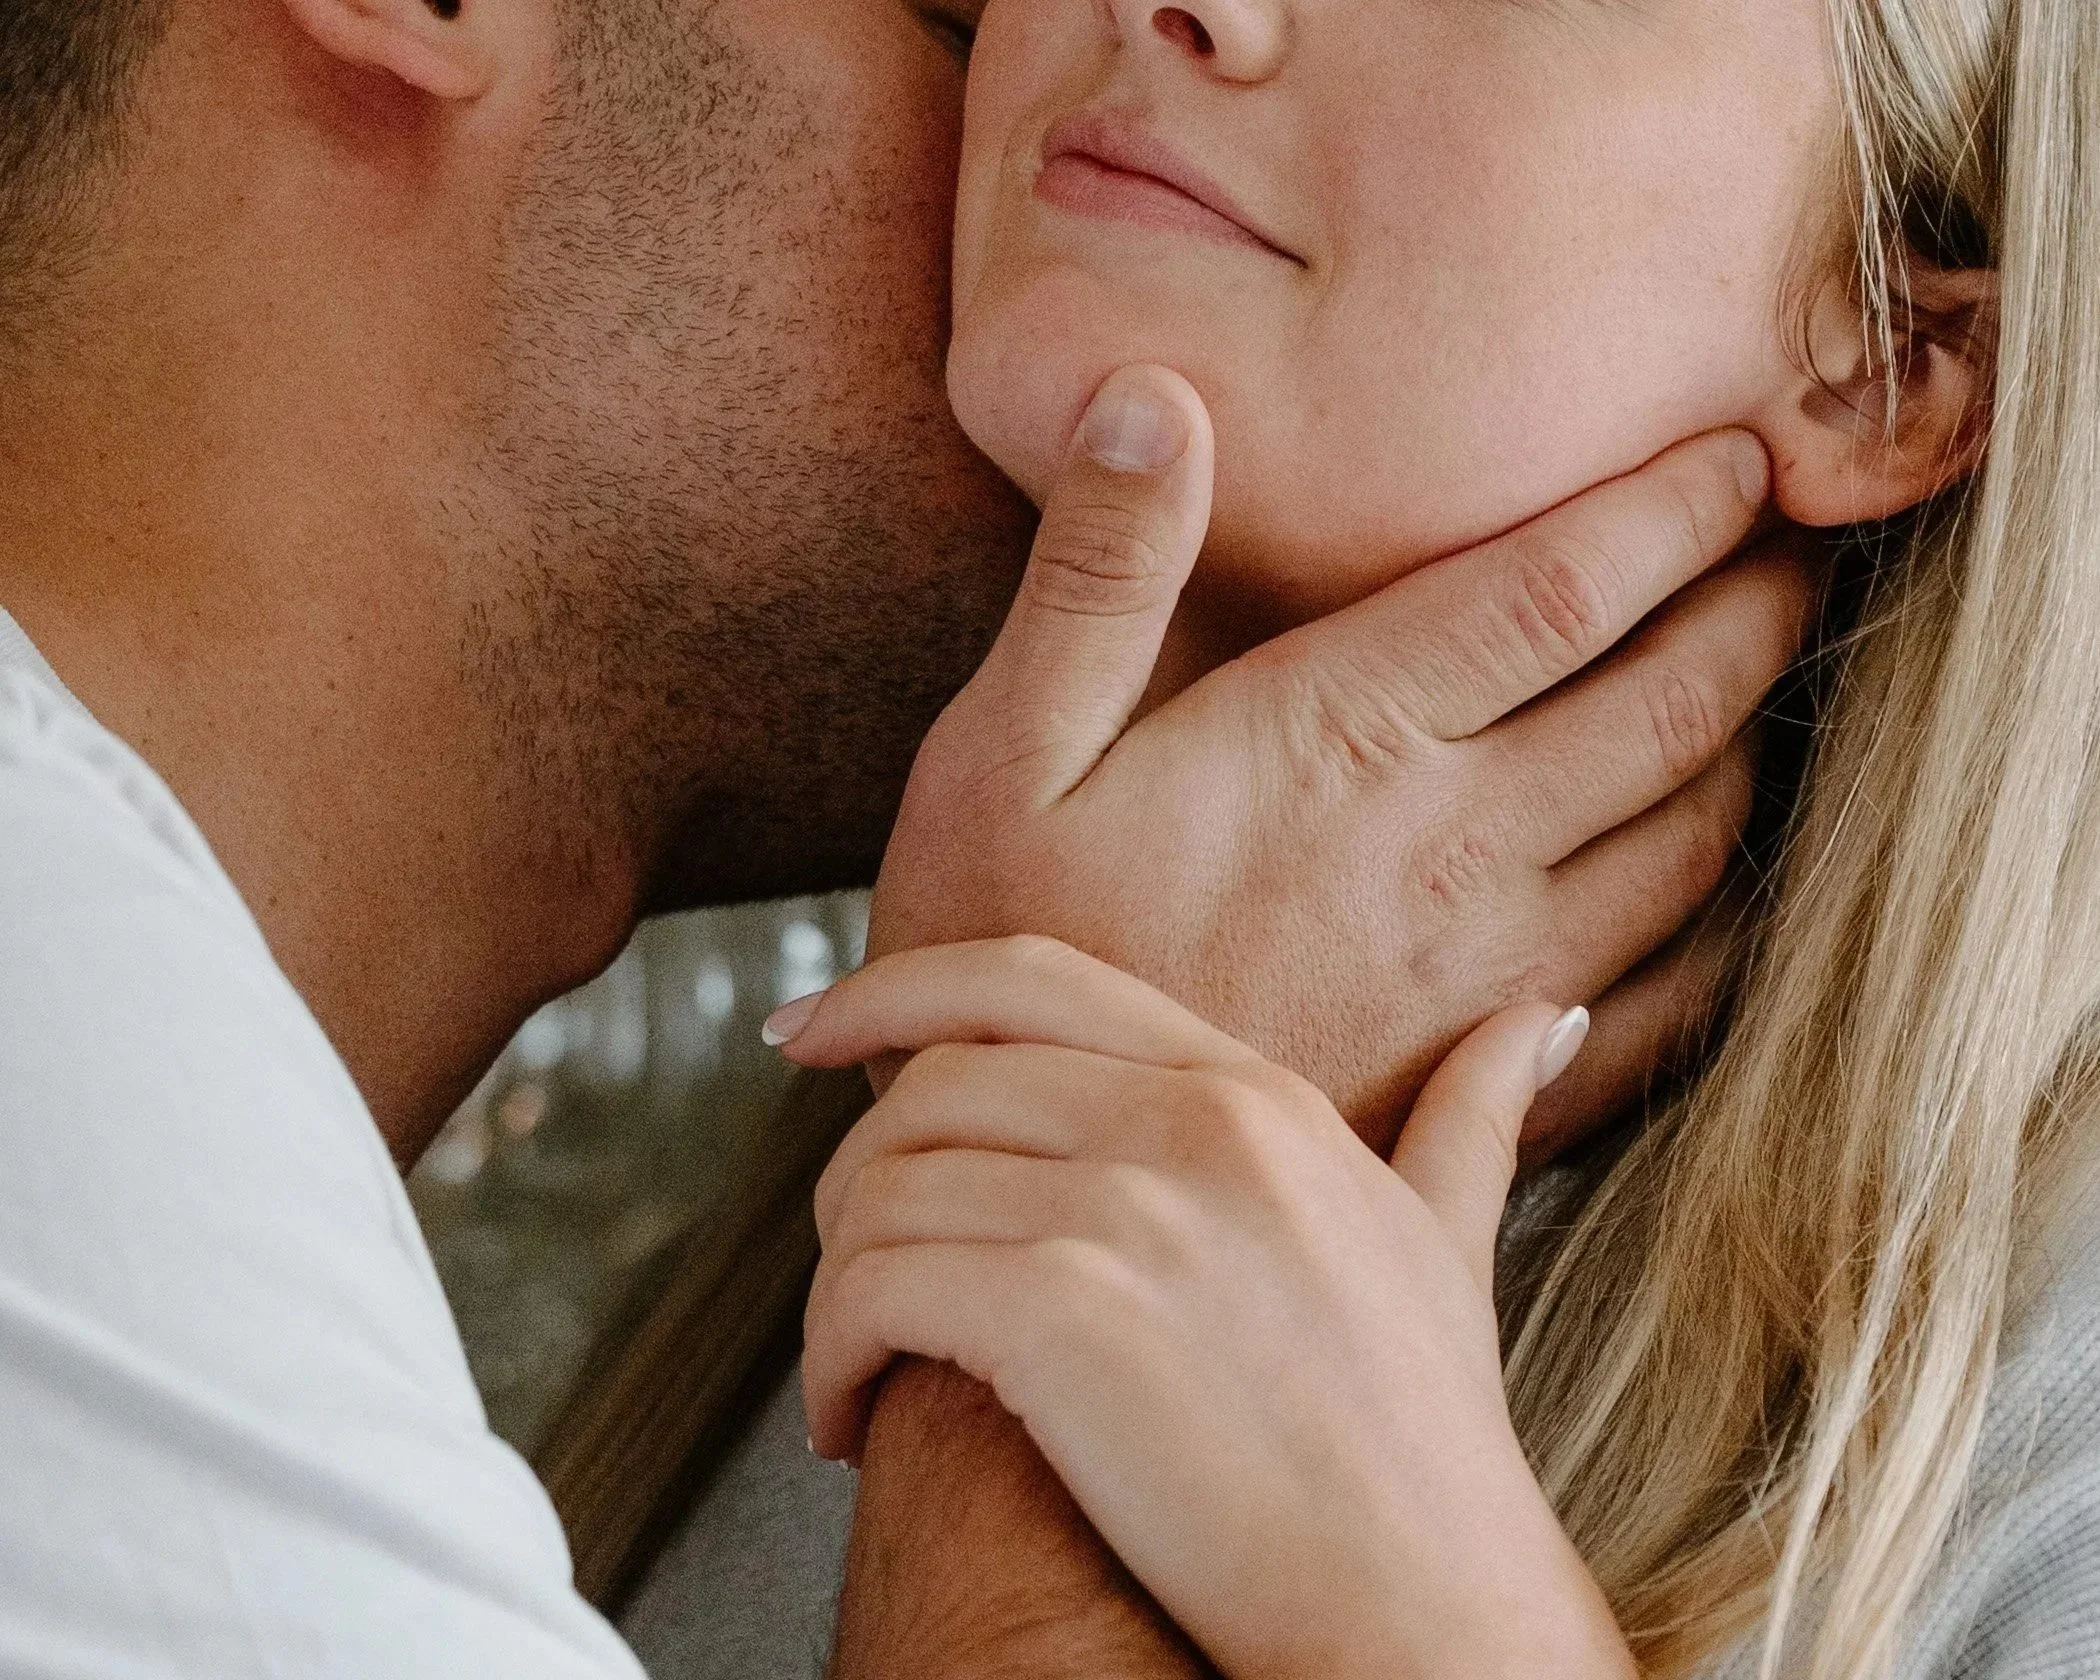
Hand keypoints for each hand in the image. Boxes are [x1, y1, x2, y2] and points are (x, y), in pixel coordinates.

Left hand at [783, 938, 1635, 1679]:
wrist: (1428, 1613)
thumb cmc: (1427, 1447)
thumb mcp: (1447, 1241)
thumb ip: (1469, 1116)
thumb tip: (1537, 1018)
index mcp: (1252, 1095)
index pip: (1025, 979)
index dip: (892, 988)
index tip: (811, 1026)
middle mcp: (1191, 1126)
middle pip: (931, 1076)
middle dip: (849, 1163)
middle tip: (842, 1246)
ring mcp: (1132, 1214)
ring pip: (885, 1185)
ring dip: (834, 1279)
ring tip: (858, 1356)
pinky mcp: (1067, 1318)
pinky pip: (873, 1287)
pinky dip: (830, 1353)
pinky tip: (851, 1416)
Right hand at [871, 365, 1812, 1151]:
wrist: (1036, 1178)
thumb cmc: (1005, 944)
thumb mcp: (1005, 745)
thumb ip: (1097, 573)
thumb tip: (1158, 396)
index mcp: (1339, 737)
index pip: (1567, 587)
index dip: (1680, 506)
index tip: (1745, 457)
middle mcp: (1449, 848)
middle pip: (1675, 700)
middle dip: (1758, 607)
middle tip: (1794, 550)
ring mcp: (1491, 975)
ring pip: (1700, 840)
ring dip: (1755, 744)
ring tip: (1765, 685)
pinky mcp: (1495, 1080)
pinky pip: (1677, 994)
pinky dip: (1730, 920)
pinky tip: (1720, 884)